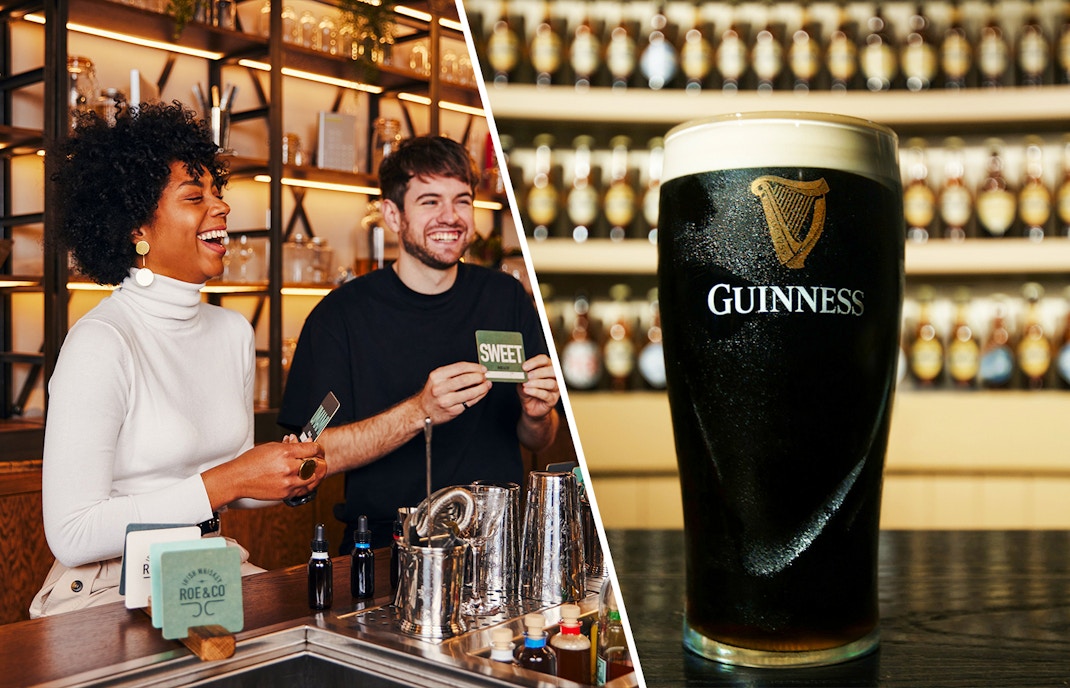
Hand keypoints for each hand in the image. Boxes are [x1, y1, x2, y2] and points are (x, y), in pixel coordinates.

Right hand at [204, 440, 325, 506]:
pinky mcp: (286, 494)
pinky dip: (309, 484)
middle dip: (320, 460)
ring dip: (317, 473)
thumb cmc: (250, 462)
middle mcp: (288, 468)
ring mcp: (288, 482)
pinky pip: (305, 490)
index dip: (318, 448)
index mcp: (285, 452)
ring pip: (314, 479)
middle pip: (317, 464)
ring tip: (315, 470)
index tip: (317, 448)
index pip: (313, 448)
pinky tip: (307, 480)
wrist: (237, 479)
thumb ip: (290, 446)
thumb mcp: (271, 447)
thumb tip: (304, 444)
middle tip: (319, 459)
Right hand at [417, 361, 490, 424]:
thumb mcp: (437, 378)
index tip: (482, 368)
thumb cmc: (432, 393)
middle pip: (465, 379)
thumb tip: (475, 370)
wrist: (423, 410)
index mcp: (437, 376)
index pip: (460, 367)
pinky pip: (469, 403)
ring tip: (486, 385)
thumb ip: (454, 373)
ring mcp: (446, 400)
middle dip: (479, 377)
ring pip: (469, 392)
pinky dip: (478, 397)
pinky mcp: (452, 411)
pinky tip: (481, 393)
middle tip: (485, 376)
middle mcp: (440, 388)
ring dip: (482, 388)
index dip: (474, 367)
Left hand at [518, 354, 559, 420]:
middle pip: (552, 370)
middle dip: (538, 372)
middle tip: (528, 376)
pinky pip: (546, 394)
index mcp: (546, 367)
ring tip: (526, 384)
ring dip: (537, 383)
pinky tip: (527, 390)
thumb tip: (520, 372)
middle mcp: (554, 377)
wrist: (530, 407)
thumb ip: (522, 377)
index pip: (544, 360)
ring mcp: (555, 389)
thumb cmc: (527, 391)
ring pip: (551, 383)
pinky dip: (536, 392)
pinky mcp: (553, 399)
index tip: (524, 367)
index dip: (534, 362)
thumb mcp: (522, 382)